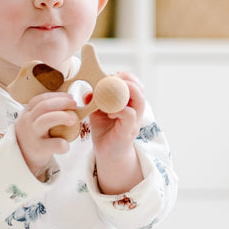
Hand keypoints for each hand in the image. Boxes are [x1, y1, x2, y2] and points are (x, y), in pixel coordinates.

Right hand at [15, 92, 77, 178]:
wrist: (21, 159)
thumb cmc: (33, 137)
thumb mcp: (33, 122)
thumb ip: (45, 113)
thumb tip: (70, 103)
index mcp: (27, 113)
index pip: (41, 99)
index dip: (57, 96)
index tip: (70, 97)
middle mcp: (27, 122)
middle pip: (44, 106)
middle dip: (62, 103)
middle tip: (75, 105)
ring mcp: (31, 135)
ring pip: (46, 120)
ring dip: (62, 116)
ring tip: (74, 119)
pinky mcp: (38, 149)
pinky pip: (54, 144)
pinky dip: (63, 143)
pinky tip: (66, 145)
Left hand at [90, 72, 144, 193]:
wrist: (107, 153)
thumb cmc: (104, 130)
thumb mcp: (96, 112)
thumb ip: (94, 100)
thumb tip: (88, 91)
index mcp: (129, 102)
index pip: (134, 83)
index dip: (124, 76)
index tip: (112, 75)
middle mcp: (135, 109)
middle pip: (139, 88)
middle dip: (126, 80)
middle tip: (112, 81)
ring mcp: (135, 120)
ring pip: (139, 99)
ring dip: (124, 92)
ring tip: (110, 93)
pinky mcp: (129, 130)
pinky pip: (130, 114)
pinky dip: (119, 109)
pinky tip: (109, 112)